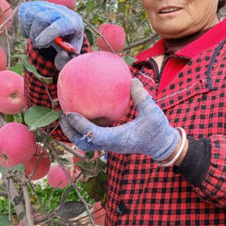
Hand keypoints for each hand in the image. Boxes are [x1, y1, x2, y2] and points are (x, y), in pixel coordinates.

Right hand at [18, 1, 83, 69]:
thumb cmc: (67, 42)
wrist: (64, 29)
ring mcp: (48, 5)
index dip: (48, 34)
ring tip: (38, 38)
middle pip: (42, 18)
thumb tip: (62, 55)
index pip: (59, 25)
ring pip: (31, 13)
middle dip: (36, 34)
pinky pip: (24, 11)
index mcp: (73, 22)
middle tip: (40, 44)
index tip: (40, 44)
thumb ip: (67, 59)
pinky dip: (24, 24)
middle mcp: (61, 10)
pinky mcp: (36, 4)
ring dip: (30, 30)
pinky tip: (32, 31)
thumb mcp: (70, 54)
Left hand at [59, 79, 179, 161]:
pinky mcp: (111, 142)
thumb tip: (132, 80)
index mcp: (118, 139)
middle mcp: (111, 144)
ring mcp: (110, 145)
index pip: (93, 135)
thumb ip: (142, 97)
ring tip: (67, 116)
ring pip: (86, 142)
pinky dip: (83, 129)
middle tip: (62, 115)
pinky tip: (82, 114)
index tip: (69, 113)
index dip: (80, 125)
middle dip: (70, 131)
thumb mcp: (153, 112)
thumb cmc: (158, 130)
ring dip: (74, 132)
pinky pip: (92, 137)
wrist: (162, 145)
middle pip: (83, 142)